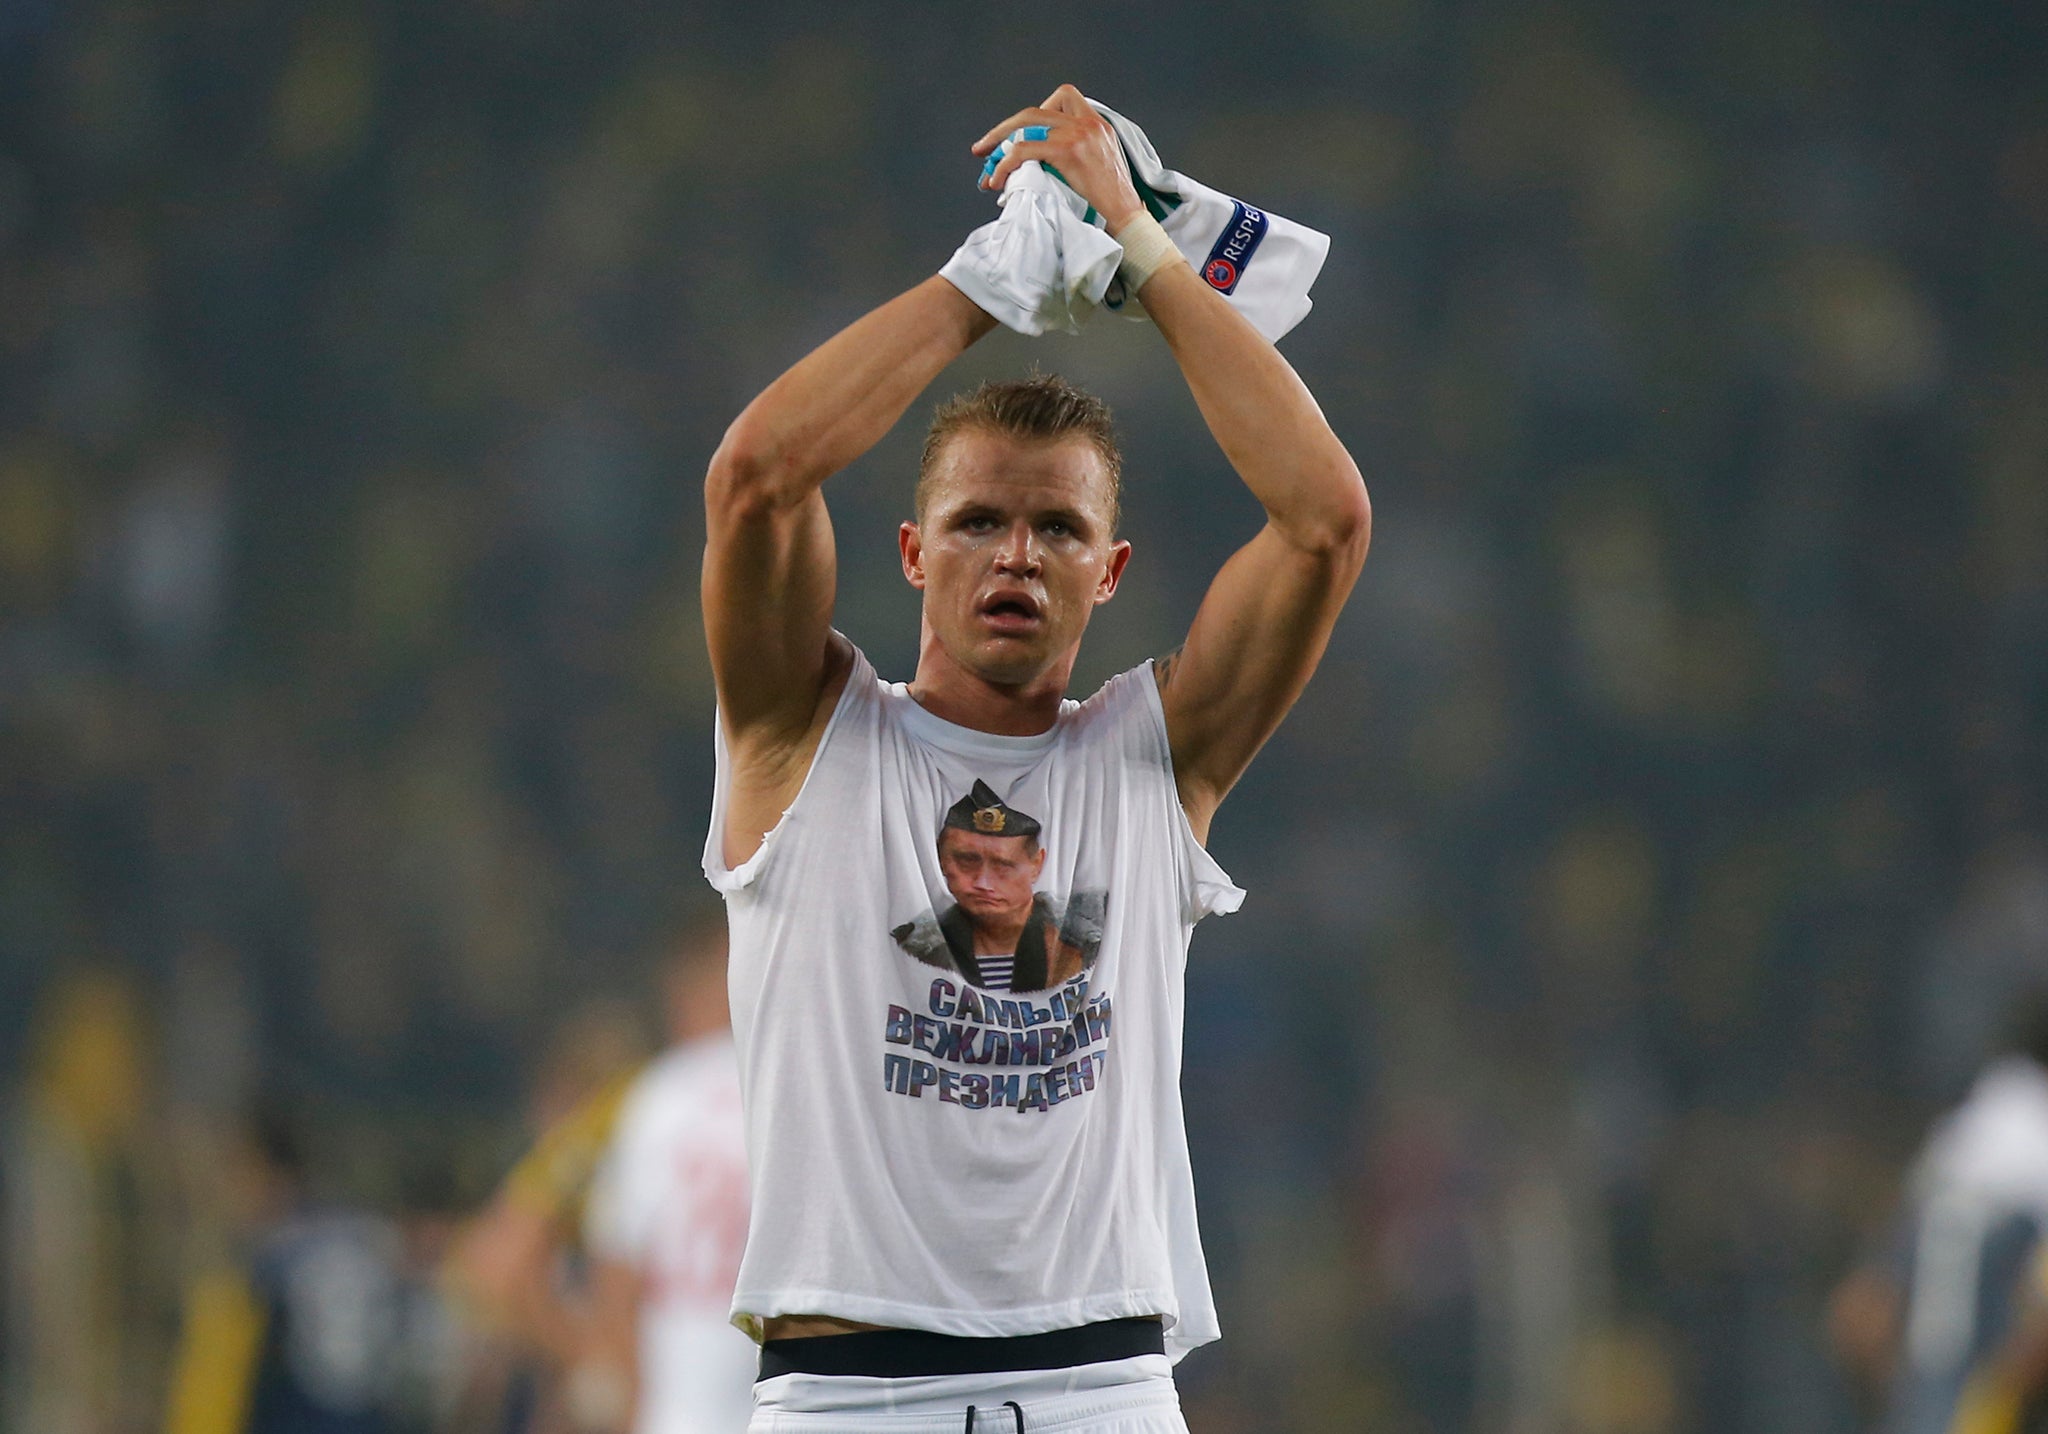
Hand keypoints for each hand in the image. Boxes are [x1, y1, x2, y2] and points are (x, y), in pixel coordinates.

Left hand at [971, 84, 1145, 234]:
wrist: (1128, 217)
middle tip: (985, 147)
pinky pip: (1025, 149)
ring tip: (986, 165)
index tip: (1020, 136)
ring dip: (1000, 144)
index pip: (1061, 98)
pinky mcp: (1069, 151)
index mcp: (1097, 122)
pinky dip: (1005, 163)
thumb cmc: (1112, 202)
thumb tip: (1035, 160)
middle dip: (1005, 129)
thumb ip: (1074, 151)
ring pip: (1026, 125)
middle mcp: (1088, 122)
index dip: (1035, 115)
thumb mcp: (1098, 165)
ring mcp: (1079, 134)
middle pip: (1035, 111)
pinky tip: (997, 179)